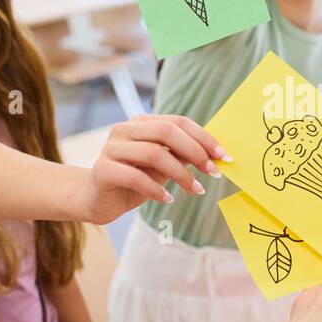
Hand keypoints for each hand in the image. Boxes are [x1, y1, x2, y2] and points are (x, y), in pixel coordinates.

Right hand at [86, 114, 228, 222]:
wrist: (97, 200)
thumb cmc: (135, 181)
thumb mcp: (163, 167)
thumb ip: (181, 156)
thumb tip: (213, 155)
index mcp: (142, 122)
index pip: (178, 122)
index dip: (204, 138)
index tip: (223, 156)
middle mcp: (125, 129)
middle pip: (166, 132)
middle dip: (195, 152)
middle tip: (212, 173)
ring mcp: (111, 148)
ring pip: (153, 153)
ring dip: (180, 174)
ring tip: (196, 190)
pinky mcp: (102, 169)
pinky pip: (135, 177)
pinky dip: (156, 189)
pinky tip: (168, 199)